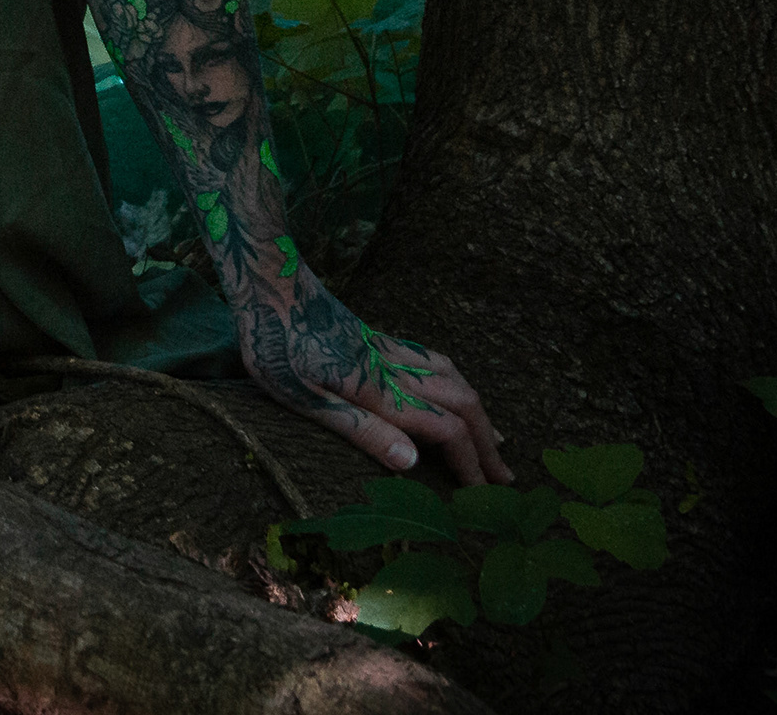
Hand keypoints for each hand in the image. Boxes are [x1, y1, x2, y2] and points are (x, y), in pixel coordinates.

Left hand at [239, 280, 510, 484]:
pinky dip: (459, 384)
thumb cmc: (275, 344)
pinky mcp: (379, 338)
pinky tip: (455, 391)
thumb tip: (413, 464)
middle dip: (488, 443)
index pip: (447, 432)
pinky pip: (436, 361)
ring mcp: (390, 350)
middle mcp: (395, 369)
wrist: (270, 281)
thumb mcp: (304, 398)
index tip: (486, 495)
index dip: (470, 464)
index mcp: (380, 391)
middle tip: (506, 478)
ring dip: (480, 413)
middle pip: (463, 405)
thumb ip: (361, 430)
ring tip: (494, 440)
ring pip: (455, 379)